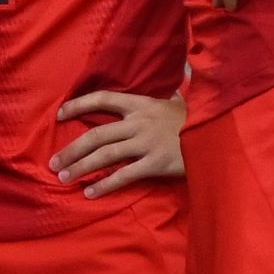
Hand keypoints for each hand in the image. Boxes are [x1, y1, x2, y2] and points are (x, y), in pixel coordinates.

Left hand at [53, 90, 184, 196]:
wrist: (220, 135)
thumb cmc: (197, 120)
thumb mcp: (179, 102)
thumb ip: (167, 95)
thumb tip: (174, 80)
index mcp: (141, 104)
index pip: (103, 99)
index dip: (78, 105)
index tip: (59, 114)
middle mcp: (139, 122)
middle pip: (96, 134)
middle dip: (71, 149)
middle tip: (53, 163)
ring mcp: (146, 143)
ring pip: (105, 155)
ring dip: (81, 167)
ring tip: (63, 178)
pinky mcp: (155, 163)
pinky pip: (124, 175)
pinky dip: (105, 185)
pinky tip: (90, 193)